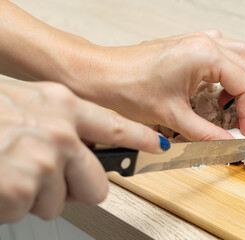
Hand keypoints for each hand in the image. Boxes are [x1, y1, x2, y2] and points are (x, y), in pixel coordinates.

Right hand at [0, 80, 165, 222]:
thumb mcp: (26, 105)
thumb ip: (61, 125)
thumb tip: (83, 152)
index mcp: (61, 105)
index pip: (115, 124)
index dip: (140, 137)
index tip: (157, 145)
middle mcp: (60, 130)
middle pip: (97, 184)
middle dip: (73, 189)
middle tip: (45, 178)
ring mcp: (44, 157)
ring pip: (59, 201)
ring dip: (34, 195)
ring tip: (10, 171)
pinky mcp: (23, 184)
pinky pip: (27, 211)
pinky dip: (9, 204)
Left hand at [71, 30, 244, 139]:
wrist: (101, 75)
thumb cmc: (126, 87)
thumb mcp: (172, 116)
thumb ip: (206, 133)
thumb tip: (229, 144)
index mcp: (204, 55)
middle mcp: (204, 42)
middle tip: (241, 125)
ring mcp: (196, 40)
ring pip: (238, 58)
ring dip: (240, 84)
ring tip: (229, 107)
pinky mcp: (187, 45)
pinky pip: (221, 53)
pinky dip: (226, 73)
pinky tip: (215, 88)